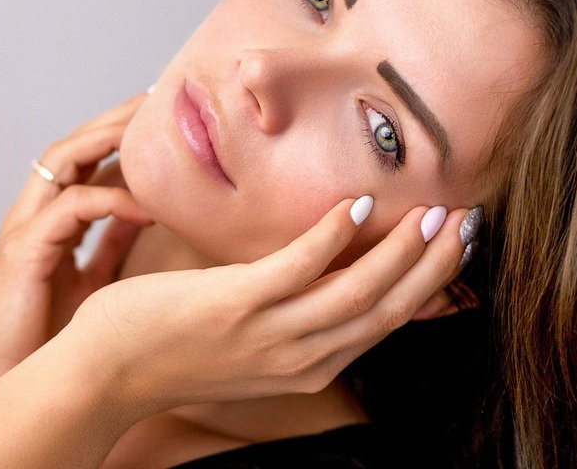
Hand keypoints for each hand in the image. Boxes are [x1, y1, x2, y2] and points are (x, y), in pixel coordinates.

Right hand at [0, 94, 152, 390]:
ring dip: (109, 139)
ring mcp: (24, 227)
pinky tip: (149, 206)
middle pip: (72, 145)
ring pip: (63, 159)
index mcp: (48, 218)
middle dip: (115, 119)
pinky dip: (112, 200)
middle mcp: (32, 213)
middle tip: (159, 100)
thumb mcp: (92, 280)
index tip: (160, 119)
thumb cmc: (46, 338)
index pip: (82, 158)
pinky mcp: (24, 250)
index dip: (117, 134)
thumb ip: (112, 244)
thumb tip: (148, 214)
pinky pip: (72, 207)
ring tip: (152, 129)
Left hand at [66, 198, 469, 417]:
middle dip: (434, 265)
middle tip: (467, 219)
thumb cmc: (178, 346)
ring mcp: (269, 334)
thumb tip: (328, 269)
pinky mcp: (235, 305)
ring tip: (433, 211)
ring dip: (401, 250)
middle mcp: (300, 357)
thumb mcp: (253, 341)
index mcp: (309, 364)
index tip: (457, 245)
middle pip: (386, 309)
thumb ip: (295, 313)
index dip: (429, 284)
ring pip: (355, 292)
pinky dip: (334, 237)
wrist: (108, 370)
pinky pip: (296, 269)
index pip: (386, 323)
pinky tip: (358, 206)